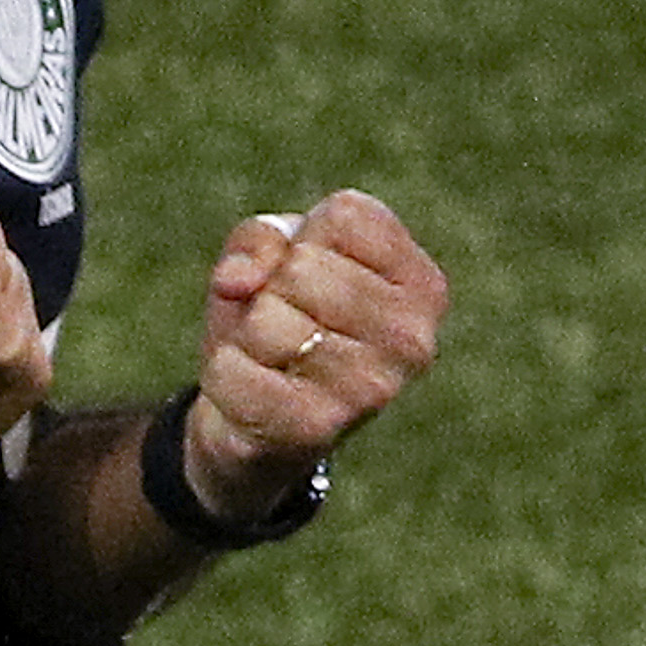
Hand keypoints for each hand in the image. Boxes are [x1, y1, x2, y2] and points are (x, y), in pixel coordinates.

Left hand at [183, 189, 444, 521]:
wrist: (257, 420)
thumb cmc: (279, 319)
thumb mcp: (273, 257)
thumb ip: (260, 239)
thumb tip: (238, 281)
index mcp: (422, 285)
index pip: (347, 217)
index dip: (305, 238)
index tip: (311, 276)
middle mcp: (413, 339)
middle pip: (302, 268)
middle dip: (272, 290)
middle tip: (287, 326)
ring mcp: (370, 389)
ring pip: (266, 319)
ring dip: (248, 335)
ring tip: (274, 361)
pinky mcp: (317, 429)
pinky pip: (234, 369)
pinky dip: (223, 373)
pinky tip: (254, 391)